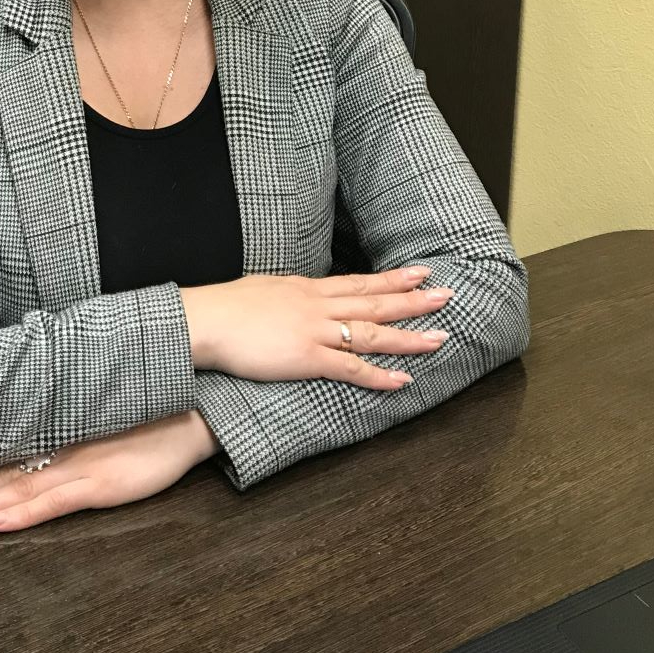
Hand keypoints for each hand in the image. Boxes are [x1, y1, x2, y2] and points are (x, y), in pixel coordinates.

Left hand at [0, 410, 218, 532]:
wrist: (193, 408)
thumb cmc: (151, 412)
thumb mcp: (104, 415)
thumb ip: (73, 426)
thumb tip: (41, 434)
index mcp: (61, 432)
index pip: (5, 455)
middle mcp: (62, 447)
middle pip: (2, 474)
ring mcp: (80, 465)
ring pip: (18, 490)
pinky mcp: (102, 483)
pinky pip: (52, 501)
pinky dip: (20, 513)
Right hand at [179, 266, 453, 390]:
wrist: (206, 320)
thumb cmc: (227, 307)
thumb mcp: (265, 288)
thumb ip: (289, 294)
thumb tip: (299, 295)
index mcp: (308, 288)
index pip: (359, 282)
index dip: (392, 279)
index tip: (420, 272)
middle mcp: (319, 305)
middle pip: (375, 302)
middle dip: (413, 299)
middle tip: (447, 295)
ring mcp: (315, 331)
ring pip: (372, 332)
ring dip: (409, 336)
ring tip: (440, 337)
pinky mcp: (307, 358)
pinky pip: (351, 368)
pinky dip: (379, 376)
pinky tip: (403, 380)